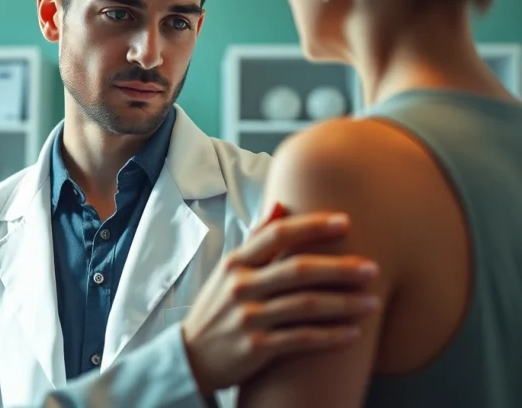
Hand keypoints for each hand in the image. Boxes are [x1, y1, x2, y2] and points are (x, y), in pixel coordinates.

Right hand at [180, 212, 378, 394]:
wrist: (192, 358)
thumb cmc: (218, 309)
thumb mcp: (228, 271)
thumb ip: (256, 240)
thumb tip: (280, 205)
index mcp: (235, 263)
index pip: (276, 234)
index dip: (312, 226)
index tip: (345, 221)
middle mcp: (240, 286)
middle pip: (298, 270)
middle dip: (340, 268)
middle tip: (372, 268)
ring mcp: (248, 317)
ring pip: (306, 305)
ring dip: (344, 304)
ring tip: (373, 303)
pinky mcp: (256, 347)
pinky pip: (302, 339)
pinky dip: (331, 336)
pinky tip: (353, 333)